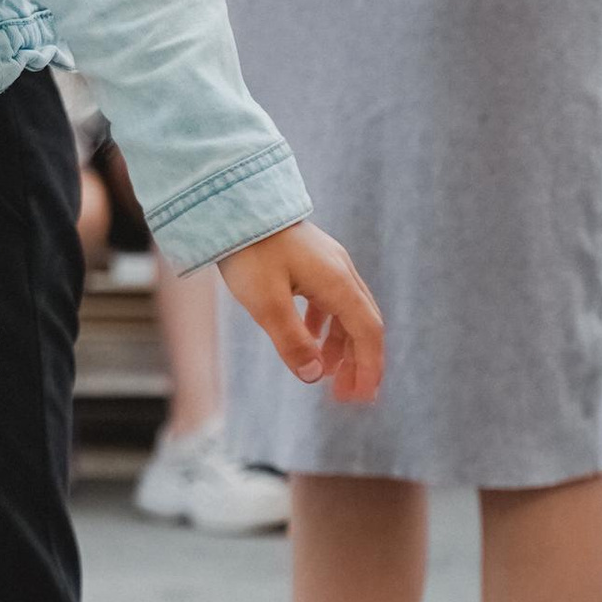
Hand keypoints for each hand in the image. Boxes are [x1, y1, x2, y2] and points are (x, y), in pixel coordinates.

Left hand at [218, 220, 382, 403]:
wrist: (233, 204)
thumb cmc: (248, 251)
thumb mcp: (265, 302)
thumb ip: (291, 340)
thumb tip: (314, 376)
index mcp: (337, 282)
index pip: (367, 332)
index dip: (368, 367)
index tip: (362, 398)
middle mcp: (340, 271)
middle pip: (362, 324)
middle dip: (358, 362)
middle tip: (347, 396)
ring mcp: (328, 263)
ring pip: (346, 311)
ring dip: (340, 345)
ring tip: (327, 374)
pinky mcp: (311, 259)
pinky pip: (328, 299)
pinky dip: (324, 325)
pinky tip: (310, 340)